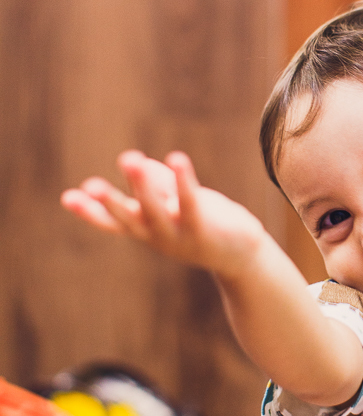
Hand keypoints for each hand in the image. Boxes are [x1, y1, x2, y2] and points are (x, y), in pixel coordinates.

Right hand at [61, 150, 267, 276]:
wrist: (241, 257)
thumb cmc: (203, 225)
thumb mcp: (174, 205)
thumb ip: (158, 184)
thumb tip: (140, 167)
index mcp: (146, 230)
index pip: (113, 223)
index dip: (90, 212)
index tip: (67, 197)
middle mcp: (157, 235)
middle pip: (130, 219)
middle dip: (111, 203)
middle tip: (91, 186)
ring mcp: (180, 234)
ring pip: (157, 211)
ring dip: (144, 187)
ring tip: (133, 161)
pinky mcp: (204, 227)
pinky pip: (191, 202)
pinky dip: (182, 180)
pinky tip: (176, 158)